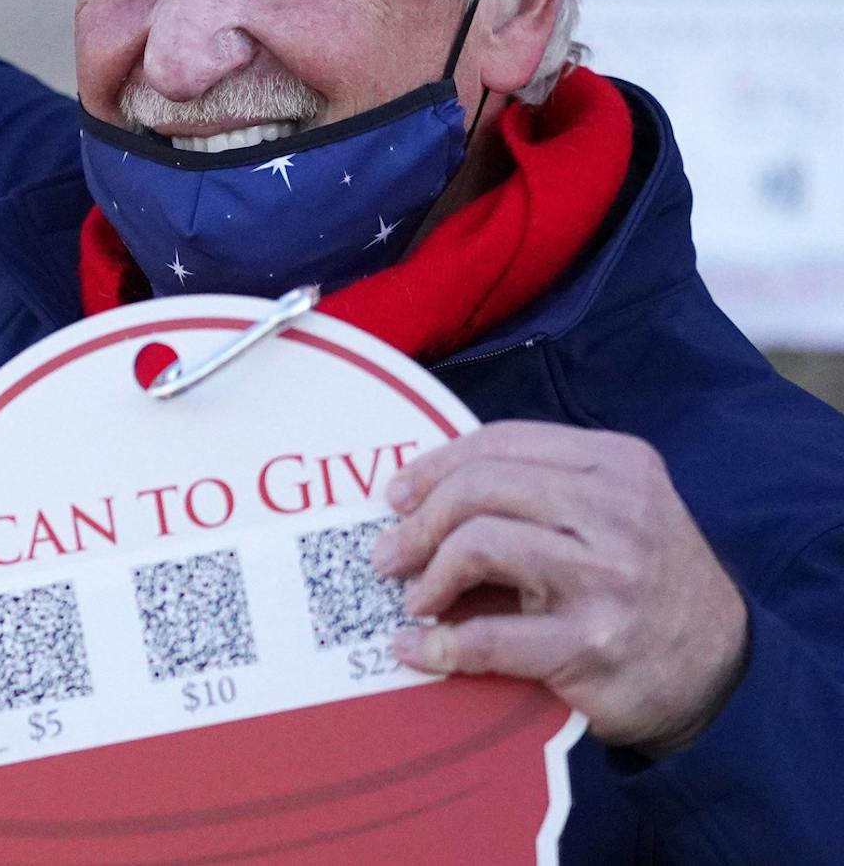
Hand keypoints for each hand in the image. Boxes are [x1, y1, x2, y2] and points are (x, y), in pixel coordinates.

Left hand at [372, 421, 747, 753]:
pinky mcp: (592, 644)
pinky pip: (489, 635)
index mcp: (617, 464)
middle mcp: (616, 512)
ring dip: (428, 576)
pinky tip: (417, 649)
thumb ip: (542, 488)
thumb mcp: (615, 511)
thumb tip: (425, 492)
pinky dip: (439, 644)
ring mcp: (607, 578)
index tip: (396, 494)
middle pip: (480, 488)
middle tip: (389, 554)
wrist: (723, 669)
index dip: (434, 466)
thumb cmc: (647, 580)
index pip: (501, 442)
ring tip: (414, 600)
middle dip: (418, 521)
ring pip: (479, 546)